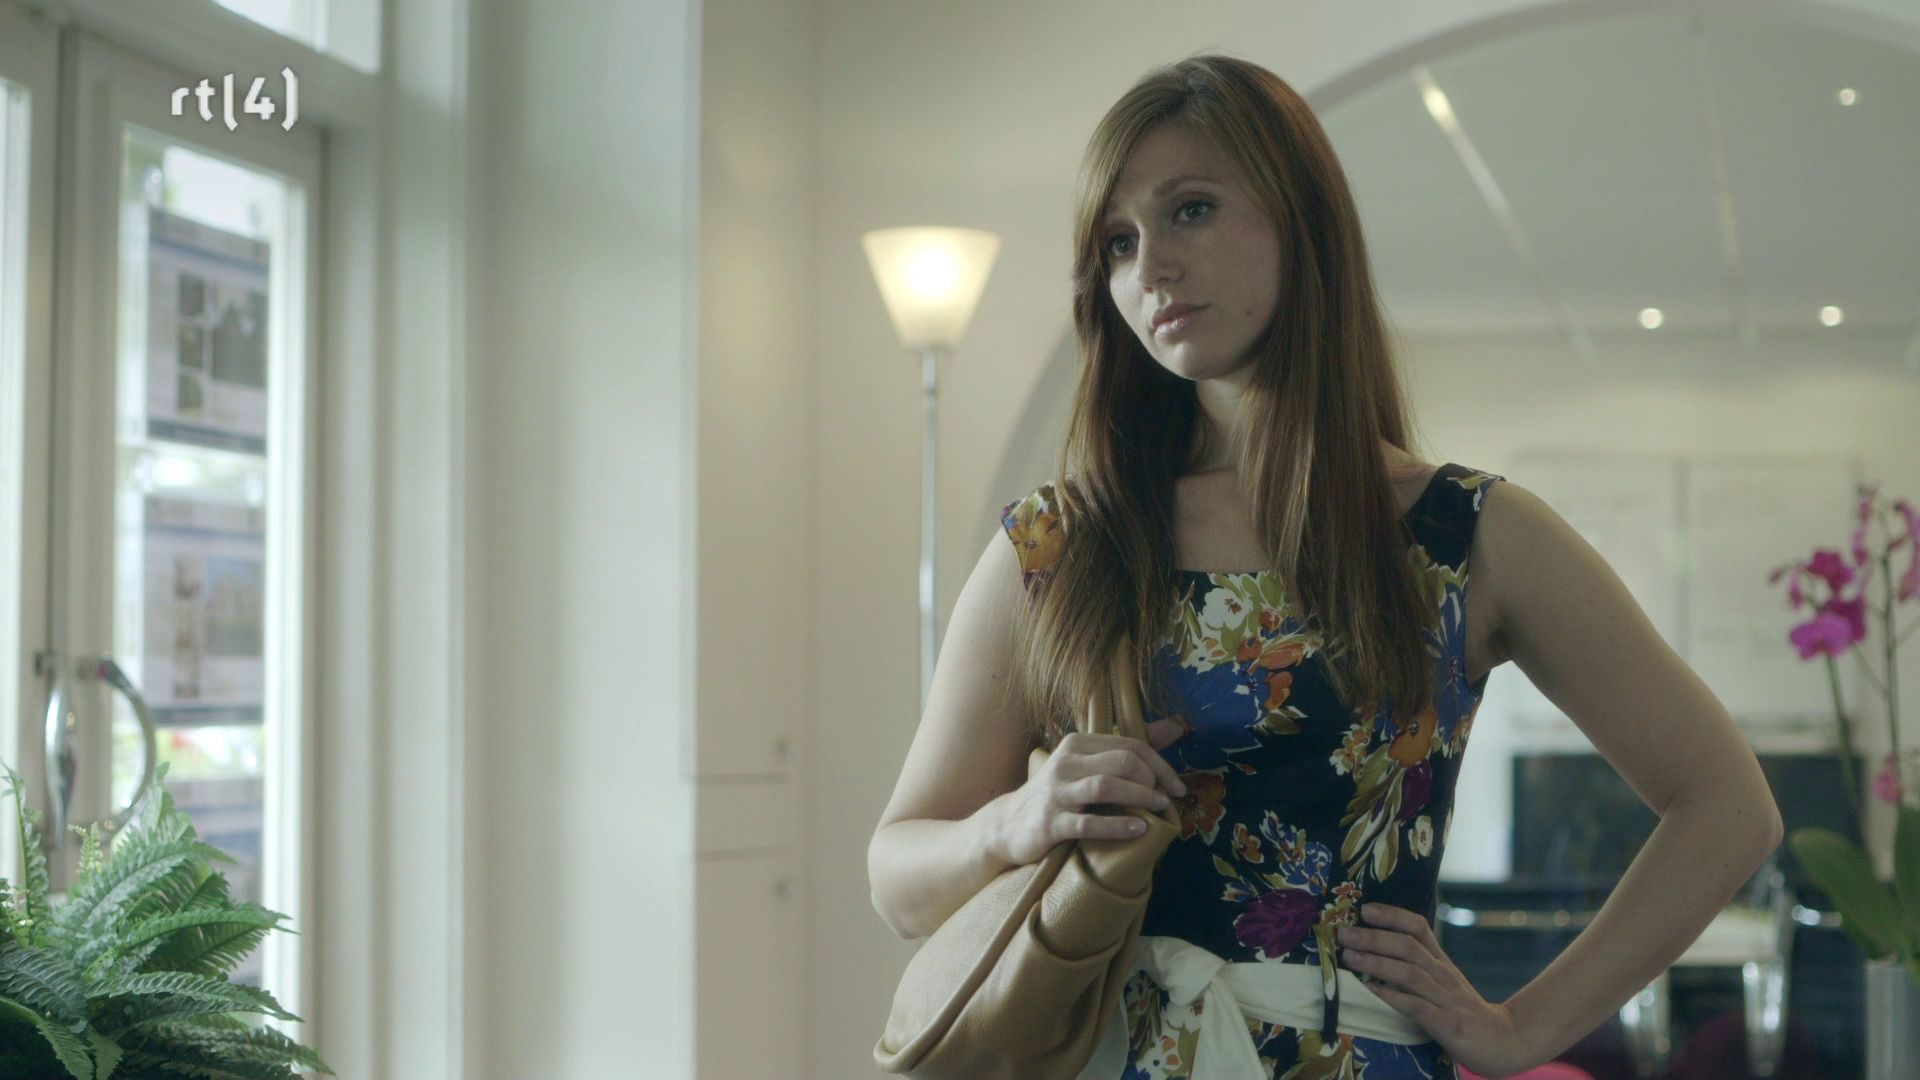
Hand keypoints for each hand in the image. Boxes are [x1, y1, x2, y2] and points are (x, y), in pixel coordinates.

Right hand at [988, 717, 1187, 865]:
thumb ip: (1126, 749)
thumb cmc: (1057, 794)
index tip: (1178, 787)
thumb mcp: (1087, 766)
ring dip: (1139, 797)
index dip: (1160, 765)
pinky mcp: (1050, 823)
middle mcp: (1065, 763)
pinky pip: (1089, 823)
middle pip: (1121, 761)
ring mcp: (1056, 793)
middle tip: (1167, 799)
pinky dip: (1118, 826)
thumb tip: (1175, 727)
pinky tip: (1139, 829)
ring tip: (1159, 809)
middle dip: (1152, 779)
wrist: (1009, 825)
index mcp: (1077, 744)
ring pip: (1106, 786)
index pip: (1129, 745)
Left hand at [1336, 903, 1542, 1077]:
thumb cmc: (1462, 1009)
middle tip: (1344, 933)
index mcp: (1441, 961)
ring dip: (1376, 963)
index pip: (1418, 927)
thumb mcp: (1443, 980)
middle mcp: (1443, 974)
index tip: (1365, 908)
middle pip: (1408, 947)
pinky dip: (1393, 996)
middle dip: (1373, 937)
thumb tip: (1376, 947)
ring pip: (1410, 973)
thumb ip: (1417, 964)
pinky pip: (1417, 1006)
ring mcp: (1446, 998)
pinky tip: (1372, 990)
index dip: (1392, 915)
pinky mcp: (1447, 1023)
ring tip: (1349, 957)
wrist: (1503, 1041)